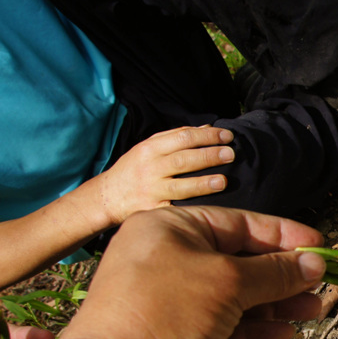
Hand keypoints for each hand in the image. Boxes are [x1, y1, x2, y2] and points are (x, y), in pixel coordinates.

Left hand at [59, 206, 326, 338]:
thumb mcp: (228, 282)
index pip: (239, 223)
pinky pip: (222, 327)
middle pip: (239, 262)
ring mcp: (169, 300)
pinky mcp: (174, 337)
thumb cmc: (163, 311)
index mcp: (170, 228)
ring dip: (275, 305)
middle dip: (283, 276)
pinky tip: (284, 334)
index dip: (283, 235)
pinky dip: (252, 330)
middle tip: (320, 286)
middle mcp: (167, 258)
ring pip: (234, 298)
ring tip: (313, 312)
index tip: (319, 246)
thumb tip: (314, 264)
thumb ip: (275, 272)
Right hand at [98, 126, 234, 224]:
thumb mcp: (149, 147)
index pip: (183, 137)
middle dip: (209, 156)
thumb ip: (177, 136)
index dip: (208, 136)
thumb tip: (208, 128)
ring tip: (223, 181)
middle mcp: (151, 168)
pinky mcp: (153, 210)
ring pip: (180, 186)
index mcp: (151, 148)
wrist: (107, 196)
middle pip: (184, 159)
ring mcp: (152, 190)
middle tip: (230, 154)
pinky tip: (207, 207)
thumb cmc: (134, 169)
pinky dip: (190, 207)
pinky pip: (174, 208)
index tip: (227, 136)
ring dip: (203, 183)